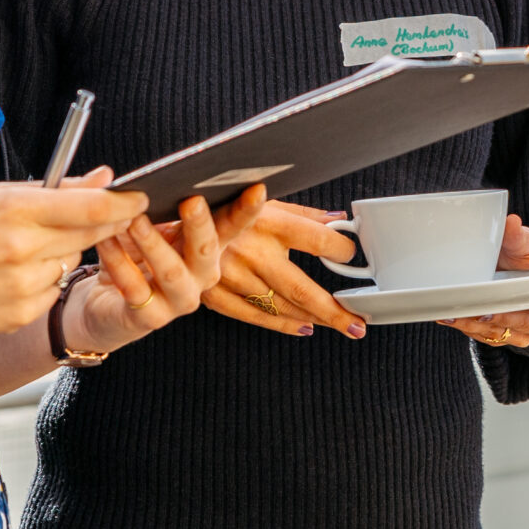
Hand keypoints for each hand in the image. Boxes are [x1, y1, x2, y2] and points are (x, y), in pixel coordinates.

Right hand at [0, 173, 149, 339]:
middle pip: (91, 234)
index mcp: (15, 212)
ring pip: (71, 262)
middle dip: (105, 223)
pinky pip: (53, 290)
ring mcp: (23, 287)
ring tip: (22, 249)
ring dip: (62, 252)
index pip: (91, 207)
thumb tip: (104, 177)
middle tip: (104, 214)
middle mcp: (23, 250)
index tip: (140, 197)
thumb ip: (56, 188)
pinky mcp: (21, 314)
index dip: (124, 202)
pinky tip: (11, 275)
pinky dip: (44, 279)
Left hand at [67, 185, 267, 352]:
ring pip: (172, 272)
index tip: (257, 188)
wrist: (107, 303)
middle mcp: (201, 276)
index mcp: (208, 247)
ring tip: (135, 219)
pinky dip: (119, 261)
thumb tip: (149, 178)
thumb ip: (156, 204)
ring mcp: (179, 300)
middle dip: (201, 224)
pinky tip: (107, 240)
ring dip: (153, 243)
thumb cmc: (134, 256)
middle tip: (191, 200)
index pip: (232, 226)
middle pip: (207, 249)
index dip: (246, 210)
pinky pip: (135, 288)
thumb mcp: (150, 226)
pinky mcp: (150, 318)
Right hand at [204, 200, 366, 338]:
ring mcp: (232, 278)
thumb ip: (303, 214)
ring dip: (314, 319)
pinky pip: (254, 317)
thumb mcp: (264, 201)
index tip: (350, 255)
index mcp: (268, 222)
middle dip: (334, 311)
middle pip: (302, 289)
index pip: (317, 240)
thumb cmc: (222, 208)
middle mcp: (252, 252)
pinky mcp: (215, 295)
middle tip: (358, 324)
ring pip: (281, 307)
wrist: (170, 225)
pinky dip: (282, 324)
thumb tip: (338, 219)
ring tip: (339, 324)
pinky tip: (304, 327)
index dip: (341, 250)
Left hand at [440, 216, 528, 350]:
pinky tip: (450, 316)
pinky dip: (468, 327)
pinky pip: (487, 336)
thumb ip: (520, 236)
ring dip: (480, 326)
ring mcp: (525, 330)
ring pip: (506, 334)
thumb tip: (510, 222)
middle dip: (508, 319)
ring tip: (457, 314)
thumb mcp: (528, 243)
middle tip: (486, 311)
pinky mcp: (503, 335)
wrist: (516, 270)